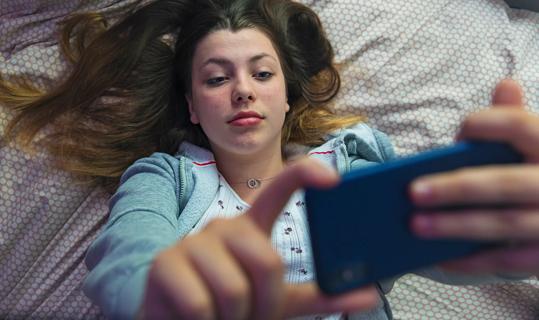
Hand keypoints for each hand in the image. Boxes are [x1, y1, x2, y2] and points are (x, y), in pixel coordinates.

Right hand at [141, 158, 377, 318]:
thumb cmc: (234, 308)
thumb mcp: (279, 301)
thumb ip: (320, 295)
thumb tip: (371, 291)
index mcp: (252, 229)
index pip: (279, 189)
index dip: (304, 176)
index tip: (333, 178)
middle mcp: (224, 227)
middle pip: (268, 262)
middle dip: (264, 304)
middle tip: (249, 315)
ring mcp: (193, 242)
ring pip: (234, 290)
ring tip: (221, 318)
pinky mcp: (165, 264)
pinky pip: (200, 304)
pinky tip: (195, 319)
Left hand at [410, 79, 538, 274]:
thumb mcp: (538, 146)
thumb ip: (519, 122)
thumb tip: (505, 84)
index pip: (522, 126)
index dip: (488, 124)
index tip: (459, 132)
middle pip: (503, 183)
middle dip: (455, 188)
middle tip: (412, 192)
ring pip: (503, 223)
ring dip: (455, 226)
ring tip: (415, 225)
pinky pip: (507, 260)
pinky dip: (471, 260)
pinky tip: (440, 258)